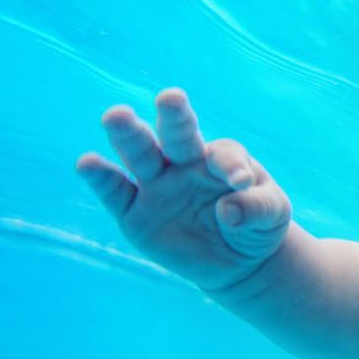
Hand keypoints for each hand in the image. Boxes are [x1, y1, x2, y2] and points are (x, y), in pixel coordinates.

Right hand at [77, 88, 290, 293]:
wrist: (236, 261)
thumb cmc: (256, 225)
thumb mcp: (272, 216)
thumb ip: (257, 209)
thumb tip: (229, 211)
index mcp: (220, 158)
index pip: (223, 154)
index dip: (230, 165)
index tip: (241, 182)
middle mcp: (185, 162)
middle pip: (177, 134)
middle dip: (173, 116)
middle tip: (171, 97)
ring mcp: (156, 185)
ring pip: (140, 154)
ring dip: (128, 134)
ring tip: (115, 116)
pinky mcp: (134, 213)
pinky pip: (115, 193)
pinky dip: (100, 177)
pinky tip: (86, 163)